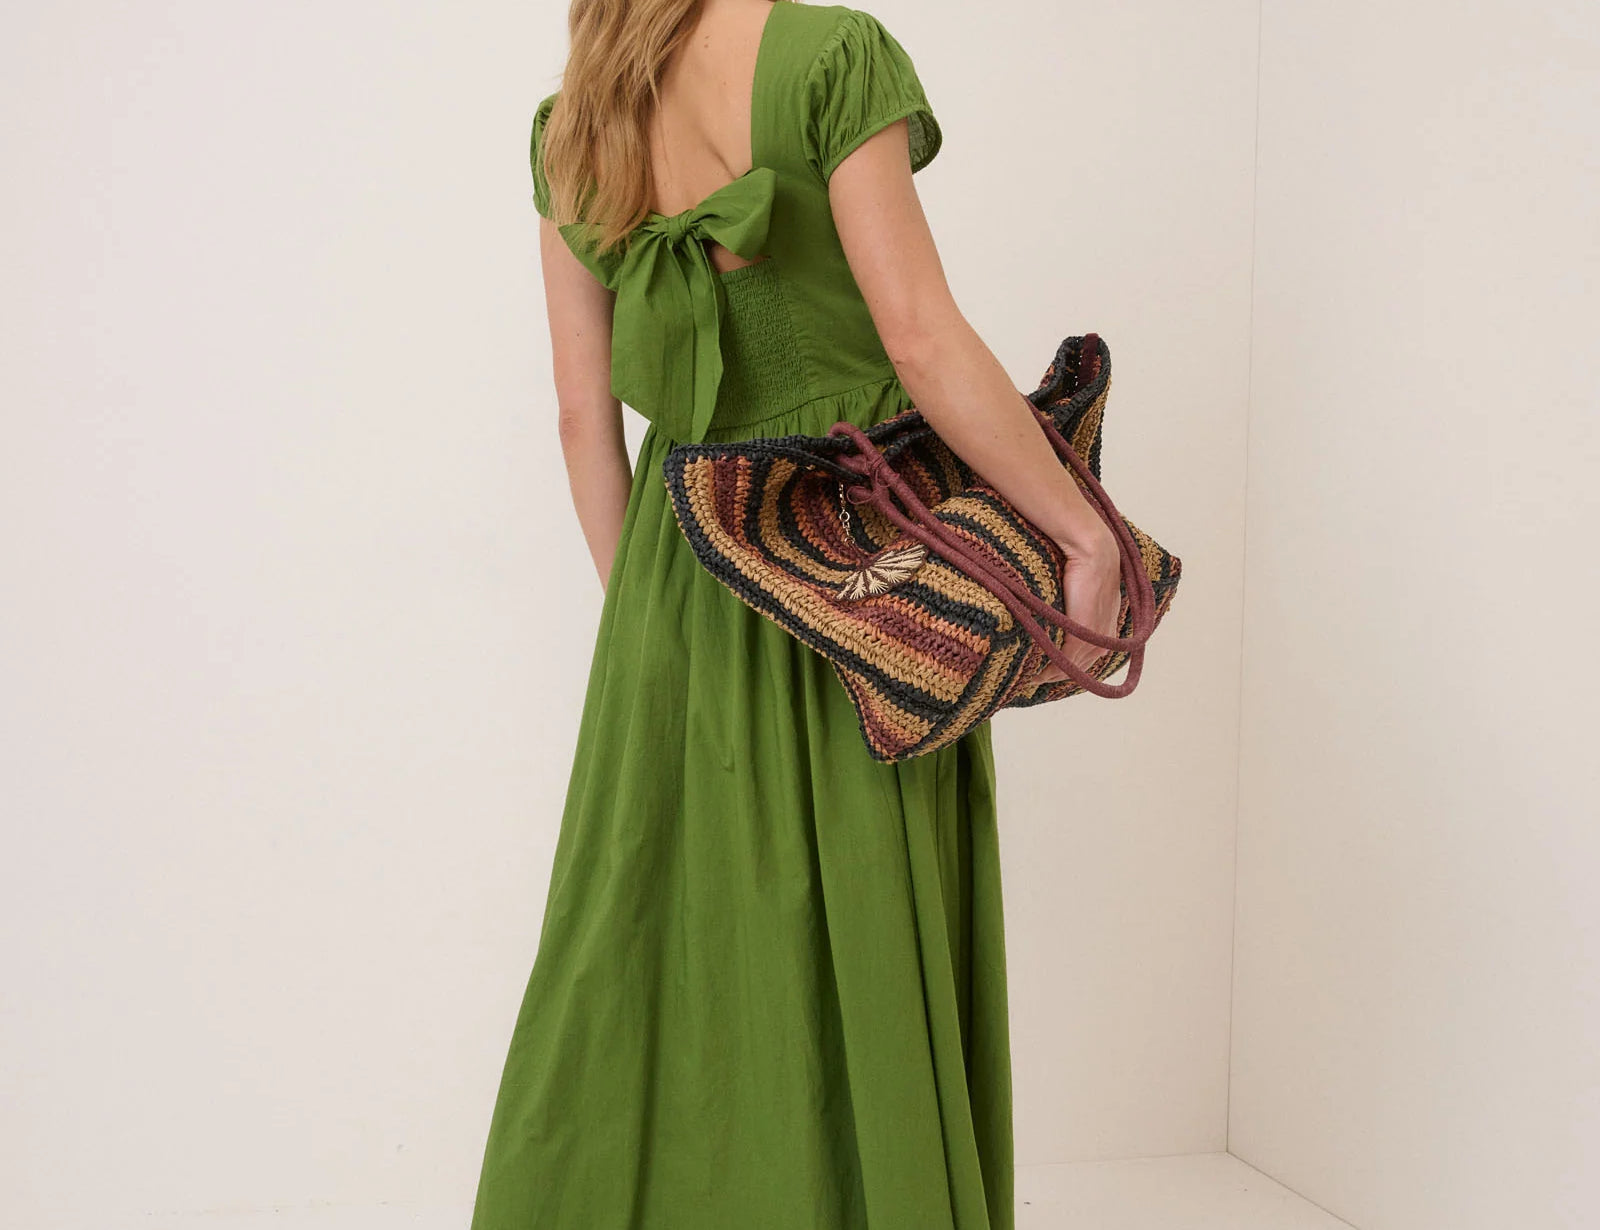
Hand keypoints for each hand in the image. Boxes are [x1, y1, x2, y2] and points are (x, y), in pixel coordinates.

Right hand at [1033, 530, 1121, 686]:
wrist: (1092, 547)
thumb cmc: (1085, 556)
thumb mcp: (1084, 579)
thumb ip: (1080, 595)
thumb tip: (1065, 592)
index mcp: (1109, 619)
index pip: (1094, 652)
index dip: (1074, 663)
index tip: (1055, 668)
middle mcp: (1107, 630)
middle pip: (1084, 664)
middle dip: (1062, 673)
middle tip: (1039, 678)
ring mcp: (1096, 633)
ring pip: (1075, 664)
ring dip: (1053, 674)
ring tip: (1034, 677)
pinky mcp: (1084, 632)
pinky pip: (1067, 659)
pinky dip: (1052, 669)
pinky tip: (1038, 672)